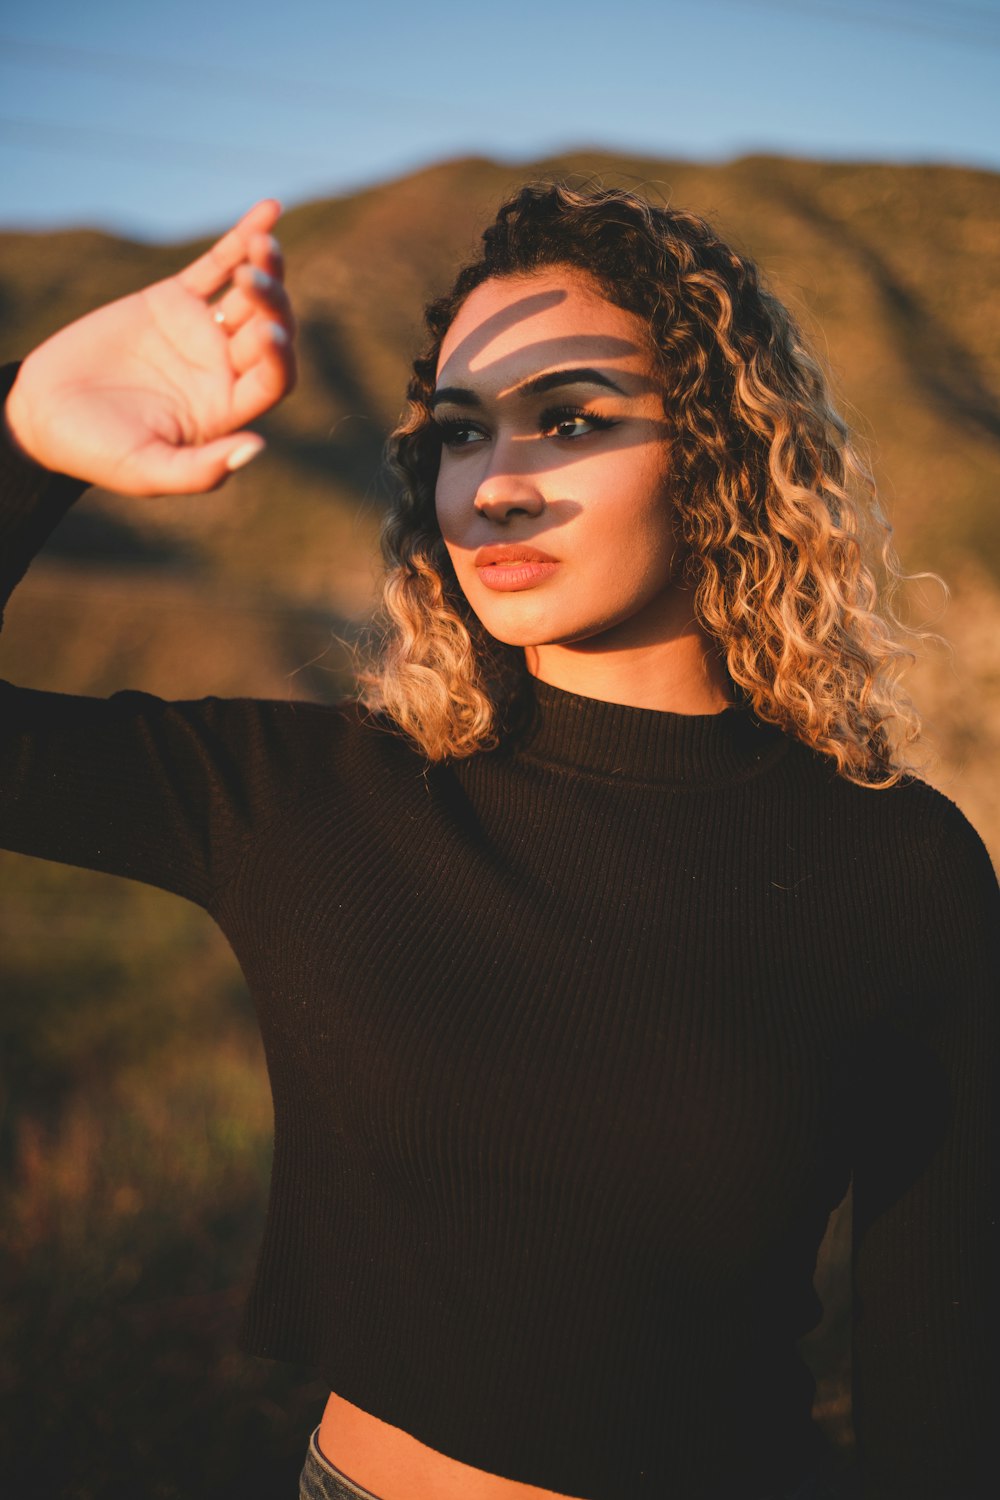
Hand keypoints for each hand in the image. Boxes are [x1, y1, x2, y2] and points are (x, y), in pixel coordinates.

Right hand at [4, 200, 296, 494]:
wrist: (44, 414)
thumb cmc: (96, 452)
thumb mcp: (147, 471)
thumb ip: (200, 470)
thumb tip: (257, 448)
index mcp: (227, 410)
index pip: (275, 380)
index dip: (280, 357)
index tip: (270, 333)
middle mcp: (223, 370)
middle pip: (269, 330)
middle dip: (272, 304)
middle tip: (255, 282)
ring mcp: (201, 332)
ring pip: (248, 295)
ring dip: (266, 268)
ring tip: (267, 243)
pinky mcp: (173, 301)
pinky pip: (216, 264)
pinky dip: (241, 238)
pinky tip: (270, 209)